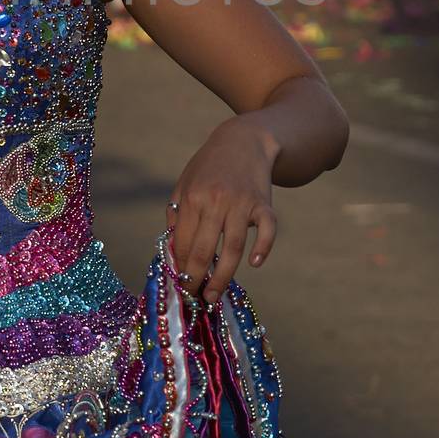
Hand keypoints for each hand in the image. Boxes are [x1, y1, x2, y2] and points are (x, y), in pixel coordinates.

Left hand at [166, 115, 278, 306]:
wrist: (245, 140)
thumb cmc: (210, 166)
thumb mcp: (185, 182)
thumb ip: (176, 214)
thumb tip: (172, 249)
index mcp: (192, 197)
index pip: (181, 242)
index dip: (179, 266)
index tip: (179, 283)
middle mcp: (215, 201)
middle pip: (203, 250)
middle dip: (195, 279)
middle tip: (194, 297)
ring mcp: (242, 203)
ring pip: (232, 248)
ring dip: (222, 276)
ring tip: (213, 294)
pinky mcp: (264, 204)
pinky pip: (266, 231)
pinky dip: (263, 248)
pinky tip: (255, 264)